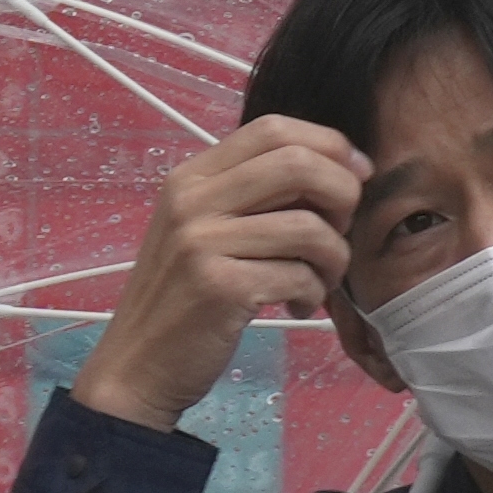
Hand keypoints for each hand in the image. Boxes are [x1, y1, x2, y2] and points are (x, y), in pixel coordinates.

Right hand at [70, 117, 367, 433]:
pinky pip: (298, 275)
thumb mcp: (203, 229)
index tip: (355, 176)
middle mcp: (192, 199)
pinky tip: (297, 306)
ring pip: (308, 225)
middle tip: (339, 232)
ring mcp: (201, 241)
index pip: (272, 127)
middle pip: (297, 164)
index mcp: (191, 176)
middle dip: (342, 195)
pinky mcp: (219, 286)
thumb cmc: (183, 297)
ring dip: (333, 258)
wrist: (137, 364)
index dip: (328, 145)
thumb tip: (340, 169)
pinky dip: (313, 293)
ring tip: (318, 281)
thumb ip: (253, 195)